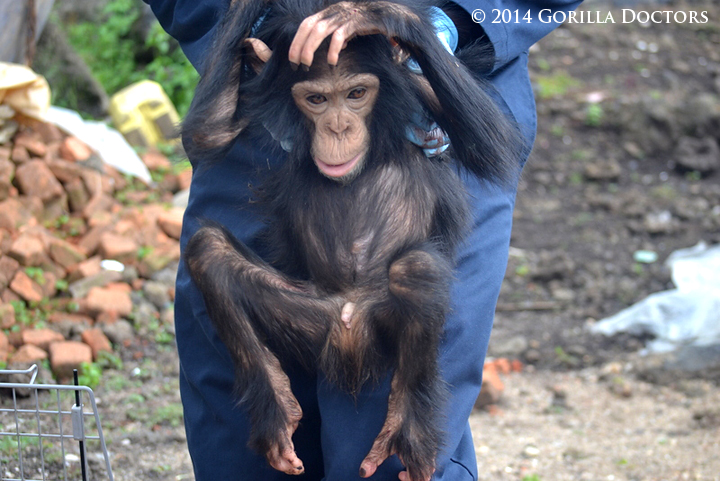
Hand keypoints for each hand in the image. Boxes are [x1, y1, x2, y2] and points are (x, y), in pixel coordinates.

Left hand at [288, 1, 415, 66]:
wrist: (392, 16)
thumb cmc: (371, 24)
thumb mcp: (351, 29)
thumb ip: (341, 36)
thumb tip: (336, 48)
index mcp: (330, 12)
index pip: (307, 24)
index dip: (297, 40)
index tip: (292, 58)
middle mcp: (335, 11)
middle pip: (309, 26)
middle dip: (299, 45)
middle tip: (295, 63)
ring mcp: (345, 15)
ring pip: (320, 30)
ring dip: (310, 47)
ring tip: (306, 64)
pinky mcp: (356, 22)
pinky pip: (340, 35)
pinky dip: (333, 49)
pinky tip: (331, 61)